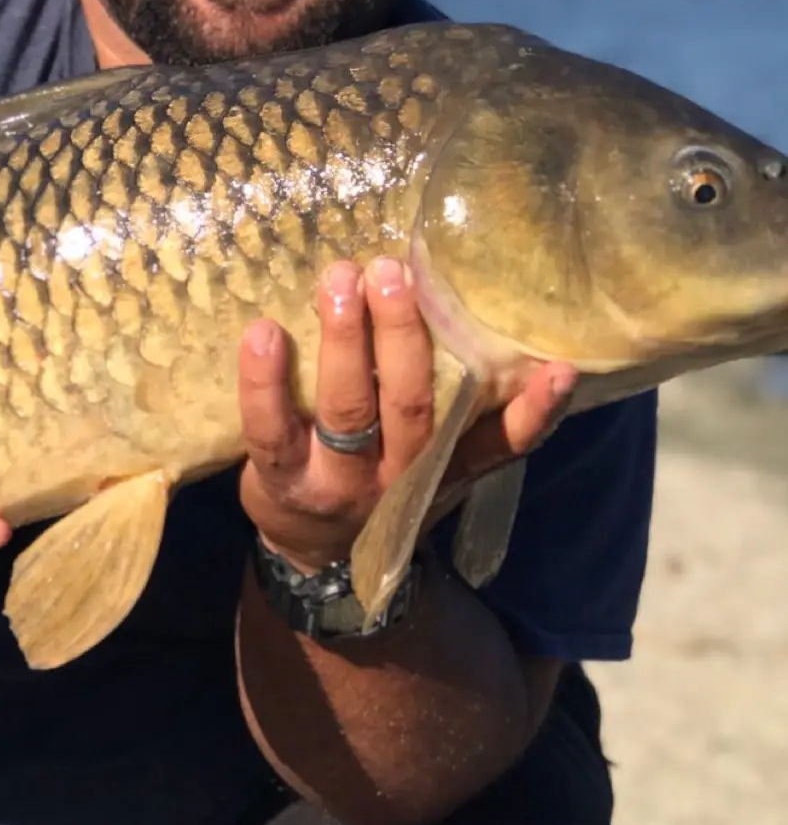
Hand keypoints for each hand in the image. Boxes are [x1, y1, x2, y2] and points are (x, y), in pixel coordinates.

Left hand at [237, 257, 575, 573]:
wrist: (311, 554)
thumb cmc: (375, 476)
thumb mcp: (428, 459)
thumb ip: (454, 405)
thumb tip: (474, 313)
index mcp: (444, 464)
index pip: (500, 442)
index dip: (533, 411)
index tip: (560, 368)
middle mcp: (398, 475)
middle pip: (411, 404)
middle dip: (402, 333)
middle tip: (392, 269)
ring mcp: (339, 481)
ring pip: (349, 409)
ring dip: (344, 340)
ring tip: (339, 280)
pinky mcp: (283, 480)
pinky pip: (271, 429)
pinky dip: (264, 379)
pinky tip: (264, 330)